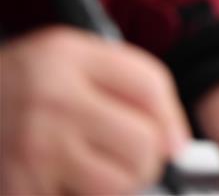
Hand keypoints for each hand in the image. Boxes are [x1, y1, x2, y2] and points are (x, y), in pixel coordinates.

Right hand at [0, 27, 188, 195]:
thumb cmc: (21, 85)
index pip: (150, 86)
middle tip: (133, 157)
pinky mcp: (20, 190)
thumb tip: (177, 143)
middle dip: (148, 157)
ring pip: (120, 184)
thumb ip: (129, 82)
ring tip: (102, 171)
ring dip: (121, 184)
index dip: (172, 119)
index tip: (172, 138)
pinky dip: (84, 195)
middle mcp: (49, 101)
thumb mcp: (69, 57)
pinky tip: (68, 182)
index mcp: (66, 57)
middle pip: (142, 144)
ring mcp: (32, 151)